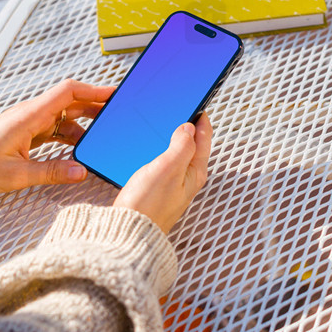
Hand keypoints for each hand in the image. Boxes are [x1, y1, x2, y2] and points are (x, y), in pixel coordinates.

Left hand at [0, 79, 114, 200]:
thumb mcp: (15, 175)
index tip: (115, 94)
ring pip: (63, 115)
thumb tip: (81, 172)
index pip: (67, 92)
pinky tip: (79, 148)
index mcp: (29, 117)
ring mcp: (28, 123)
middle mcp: (30, 115)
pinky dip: (70, 135)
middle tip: (119, 114)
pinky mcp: (25, 133)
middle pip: (70, 101)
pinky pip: (54, 128)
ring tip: (104, 134)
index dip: (93, 90)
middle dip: (96, 105)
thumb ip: (50, 173)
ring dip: (84, 123)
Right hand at [114, 114, 212, 233]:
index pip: (204, 137)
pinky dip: (157, 150)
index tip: (195, 100)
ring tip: (164, 122)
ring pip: (175, 152)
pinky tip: (147, 146)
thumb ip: (182, 145)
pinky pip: (161, 162)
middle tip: (178, 107)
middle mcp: (186, 178)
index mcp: (195, 171)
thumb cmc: (148, 205)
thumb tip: (188, 127)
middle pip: (191, 144)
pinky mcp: (156, 188)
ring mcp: (172, 184)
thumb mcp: (168, 168)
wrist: (127, 231)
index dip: (200, 117)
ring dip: (170, 137)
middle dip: (186, 125)